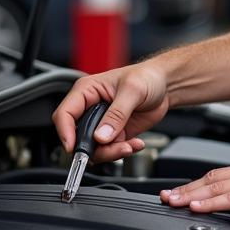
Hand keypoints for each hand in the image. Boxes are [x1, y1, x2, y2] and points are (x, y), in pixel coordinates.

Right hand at [52, 62, 169, 164]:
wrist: (165, 86)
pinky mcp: (114, 134)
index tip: (74, 147)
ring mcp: (101, 124)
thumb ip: (117, 114)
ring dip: (112, 152)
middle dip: (95, 148)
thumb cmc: (147, 77)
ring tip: (130, 145)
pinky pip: (110, 151)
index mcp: (86, 91)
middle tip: (116, 147)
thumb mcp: (132, 90)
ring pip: (94, 149)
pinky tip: (135, 143)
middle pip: (78, 137)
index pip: (64, 114)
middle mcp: (90, 109)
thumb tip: (101, 136)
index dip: (66, 132)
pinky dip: (122, 151)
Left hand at [160, 158, 229, 219]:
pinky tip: (197, 206)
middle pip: (211, 179)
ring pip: (215, 186)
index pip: (219, 175)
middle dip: (186, 189)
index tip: (180, 192)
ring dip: (190, 195)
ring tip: (172, 202)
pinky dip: (210, 202)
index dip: (197, 184)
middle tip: (165, 197)